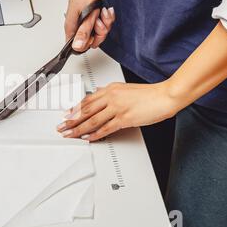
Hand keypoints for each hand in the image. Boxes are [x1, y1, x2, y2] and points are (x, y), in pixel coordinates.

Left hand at [57, 81, 179, 141]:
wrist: (165, 95)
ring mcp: (117, 108)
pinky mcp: (125, 118)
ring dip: (79, 128)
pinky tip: (88, 138)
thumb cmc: (148, 94)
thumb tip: (98, 95)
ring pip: (92, 120)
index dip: (74, 109)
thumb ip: (110, 93)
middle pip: (86, 110)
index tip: (65, 115)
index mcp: (110, 89)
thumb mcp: (125, 88)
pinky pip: (106, 128)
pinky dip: (95, 134)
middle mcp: (111, 97)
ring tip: (70, 134)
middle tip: (61, 127)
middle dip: (71, 120)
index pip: (87, 100)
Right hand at [65, 0, 115, 51]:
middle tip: (100, 21)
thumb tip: (77, 46)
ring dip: (105, 23)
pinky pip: (100, 23)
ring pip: (98, 32)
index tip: (94, 34)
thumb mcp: (88, 13)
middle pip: (91, 40)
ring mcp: (84, 20)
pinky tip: (105, 11)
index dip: (89, 43)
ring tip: (102, 12)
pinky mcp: (90, 15)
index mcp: (72, 27)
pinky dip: (106, 18)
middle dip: (100, 32)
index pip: (78, 46)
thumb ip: (84, 31)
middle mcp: (76, 25)